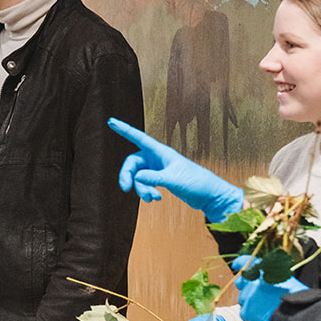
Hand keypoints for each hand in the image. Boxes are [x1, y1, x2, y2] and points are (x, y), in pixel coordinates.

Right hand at [107, 118, 246, 222]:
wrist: (210, 195)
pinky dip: (147, 191)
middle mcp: (157, 158)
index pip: (138, 138)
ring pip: (138, 177)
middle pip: (132, 163)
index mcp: (161, 152)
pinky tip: (156, 199)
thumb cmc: (196, 183)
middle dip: (128, 177)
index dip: (124, 130)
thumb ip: (154, 178)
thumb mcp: (174, 180)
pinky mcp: (160, 180)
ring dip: (141, 189)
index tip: (111, 121)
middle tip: (125, 189)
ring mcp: (158, 169)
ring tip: (152, 199)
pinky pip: (144, 184)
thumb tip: (136, 177)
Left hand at [232, 255, 308, 320]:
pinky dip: (251, 315)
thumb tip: (263, 276)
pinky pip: (244, 312)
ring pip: (243, 298)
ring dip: (250, 302)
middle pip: (240, 282)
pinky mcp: (247, 310)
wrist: (297, 312)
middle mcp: (253, 281)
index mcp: (263, 271)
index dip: (240, 263)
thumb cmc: (296, 296)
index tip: (236, 265)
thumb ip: (270, 274)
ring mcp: (248, 296)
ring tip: (264, 307)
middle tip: (253, 293)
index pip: (245, 262)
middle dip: (244, 286)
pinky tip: (263, 316)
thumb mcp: (285, 277)